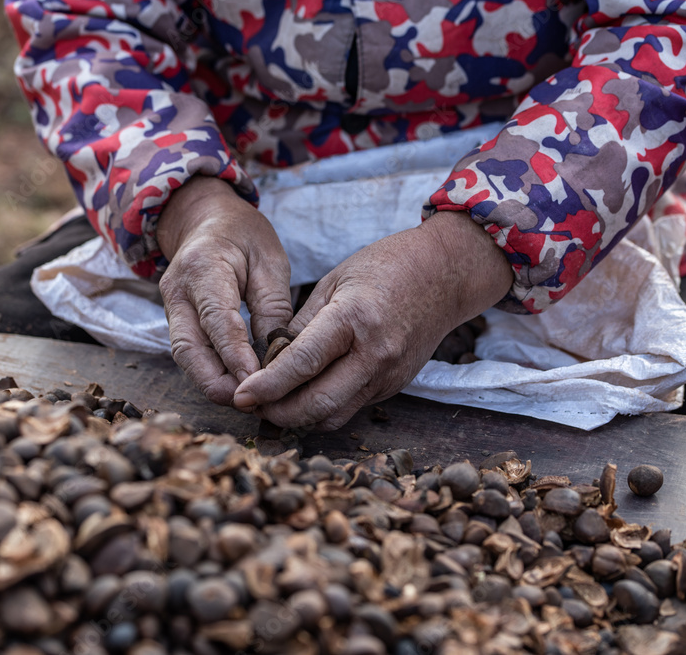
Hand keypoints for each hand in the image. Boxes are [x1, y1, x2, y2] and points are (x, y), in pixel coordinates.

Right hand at [157, 176, 292, 405]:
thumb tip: (276, 354)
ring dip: (211, 383)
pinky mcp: (175, 320)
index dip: (235, 355)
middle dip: (215, 382)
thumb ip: (272, 306)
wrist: (206, 219)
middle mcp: (177, 291)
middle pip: (188, 349)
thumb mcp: (270, 261)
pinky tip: (235, 386)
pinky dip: (209, 373)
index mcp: (203, 267)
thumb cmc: (243, 235)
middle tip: (249, 403)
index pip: (217, 320)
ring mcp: (171, 307)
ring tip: (246, 400)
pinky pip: (189, 353)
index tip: (256, 381)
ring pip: (184, 357)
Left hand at [233, 211, 512, 429]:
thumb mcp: (335, 282)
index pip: (302, 364)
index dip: (267, 386)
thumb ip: (302, 324)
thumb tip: (270, 360)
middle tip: (250, 406)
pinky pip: (351, 408)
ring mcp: (388, 375)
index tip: (240, 396)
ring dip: (299, 418)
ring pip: (334, 415)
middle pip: (318, 403)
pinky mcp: (395, 386)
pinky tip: (304, 396)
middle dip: (278, 412)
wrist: (445, 276)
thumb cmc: (386, 267)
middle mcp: (374, 354)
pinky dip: (323, 408)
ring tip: (271, 406)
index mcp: (354, 318)